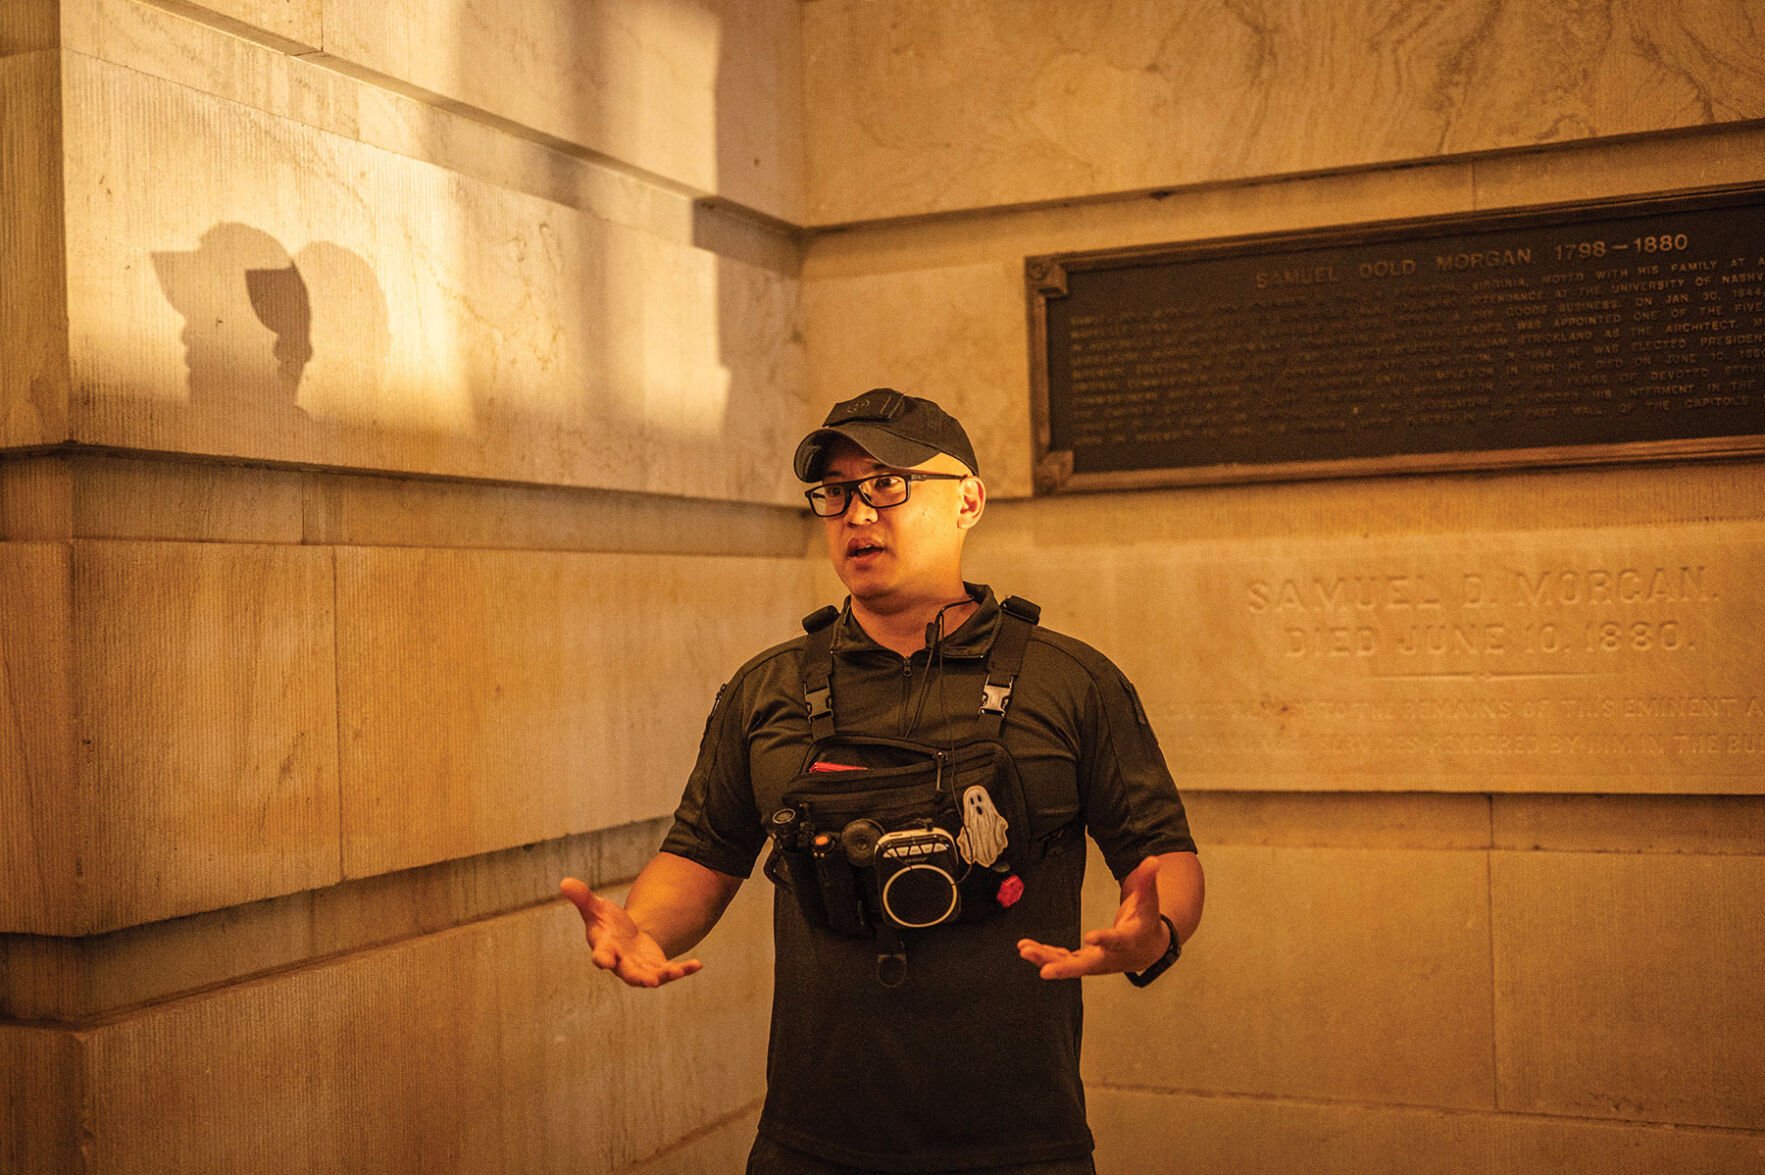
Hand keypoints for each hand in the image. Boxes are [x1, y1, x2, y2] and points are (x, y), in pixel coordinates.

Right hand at [559, 877, 702, 987]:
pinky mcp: (657, 968)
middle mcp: (622, 963)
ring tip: (677, 972)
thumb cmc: (607, 924)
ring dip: (664, 975)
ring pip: (651, 976)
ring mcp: (640, 968)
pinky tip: (698, 965)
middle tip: (649, 981)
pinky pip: (670, 971)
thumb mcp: (596, 908)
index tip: (604, 962)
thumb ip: (582, 898)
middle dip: (638, 977)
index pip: (601, 956)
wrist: (625, 938)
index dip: (602, 958)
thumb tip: (564, 881)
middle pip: (629, 973)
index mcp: (605, 949)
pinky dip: (683, 969)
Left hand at [1016, 856, 1167, 980]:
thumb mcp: (1150, 900)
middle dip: (1064, 967)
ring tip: (1025, 950)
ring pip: (1069, 964)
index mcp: (1127, 941)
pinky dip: (1047, 955)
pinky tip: (1030, 949)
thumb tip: (1152, 861)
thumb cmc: (1146, 922)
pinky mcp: (1086, 961)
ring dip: (1046, 958)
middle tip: (1044, 970)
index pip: (1116, 941)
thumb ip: (1147, 880)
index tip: (1090, 938)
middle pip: (1086, 965)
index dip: (1104, 939)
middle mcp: (1109, 957)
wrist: (1148, 949)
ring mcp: (1096, 962)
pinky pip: (1064, 960)